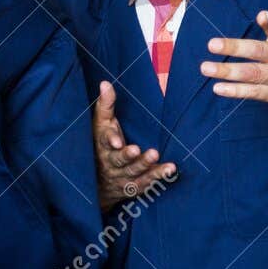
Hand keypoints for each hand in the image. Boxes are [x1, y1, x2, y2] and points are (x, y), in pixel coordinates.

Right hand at [92, 80, 174, 210]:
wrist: (97, 183)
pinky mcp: (134, 185)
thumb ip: (105, 105)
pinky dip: (157, 176)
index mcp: (102, 146)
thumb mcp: (101, 124)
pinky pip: (146, 182)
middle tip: (137, 150)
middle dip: (128, 156)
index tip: (116, 141)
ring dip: (145, 165)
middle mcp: (111, 163)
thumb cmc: (103, 144)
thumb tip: (105, 82)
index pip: (103, 142)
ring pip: (133, 172)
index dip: (109, 141)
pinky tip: (170, 169)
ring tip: (155, 155)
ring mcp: (122, 177)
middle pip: (118, 160)